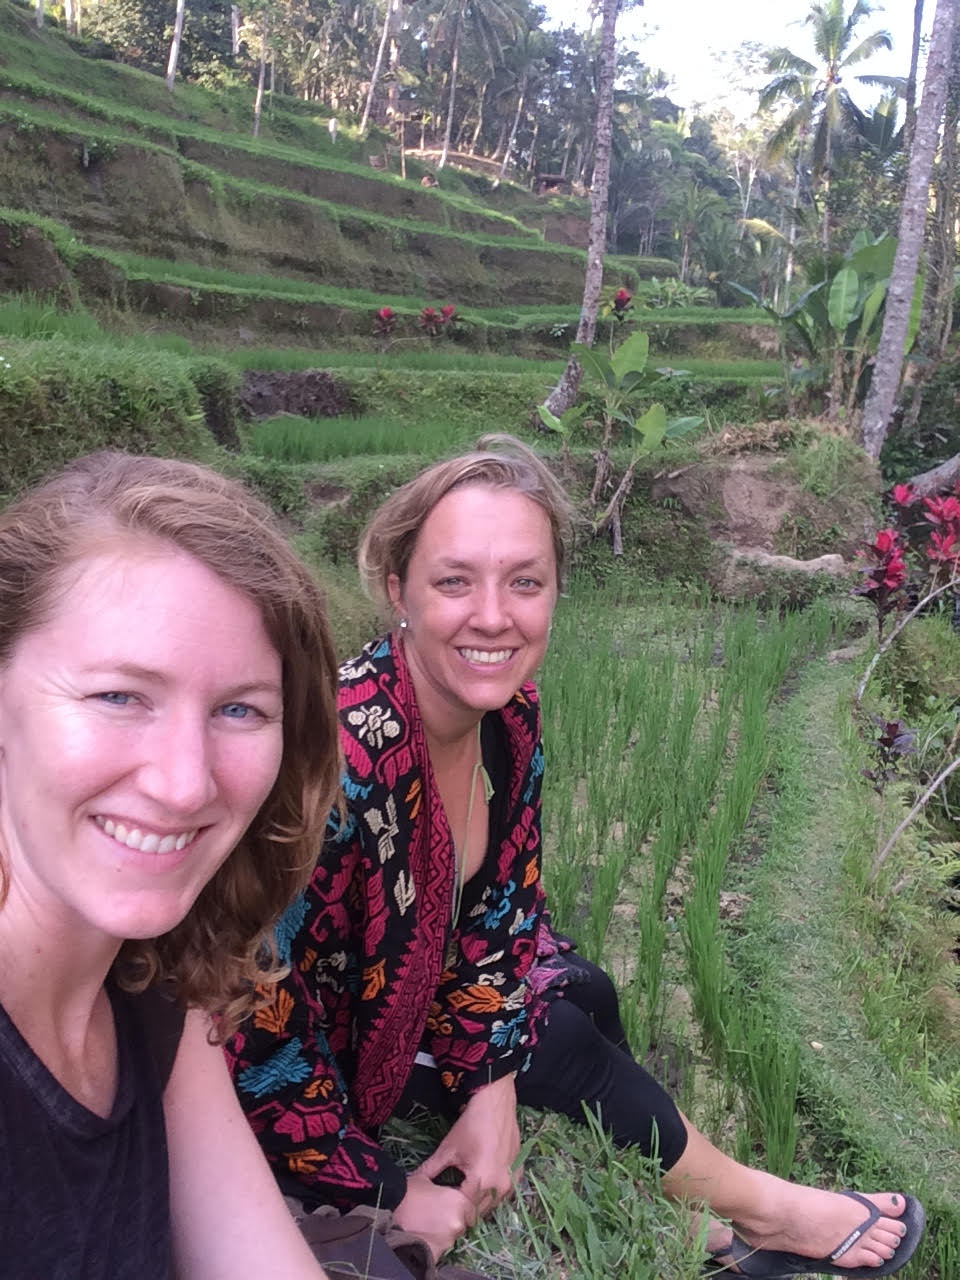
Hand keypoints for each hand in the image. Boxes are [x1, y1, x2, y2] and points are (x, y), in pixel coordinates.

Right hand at [393, 1171, 475, 1260]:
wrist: (388, 1209)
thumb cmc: (407, 1191)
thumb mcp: (427, 1181)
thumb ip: (442, 1186)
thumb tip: (444, 1187)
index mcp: (460, 1200)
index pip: (471, 1207)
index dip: (461, 1204)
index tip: (451, 1203)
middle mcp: (459, 1220)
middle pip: (463, 1222)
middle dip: (454, 1218)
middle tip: (437, 1213)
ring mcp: (449, 1238)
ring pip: (452, 1235)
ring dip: (445, 1230)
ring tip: (428, 1223)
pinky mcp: (439, 1251)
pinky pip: (442, 1247)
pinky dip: (436, 1242)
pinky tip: (425, 1233)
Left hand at [417, 1073, 521, 1218]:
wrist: (495, 1102)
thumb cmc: (470, 1125)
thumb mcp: (448, 1149)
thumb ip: (431, 1170)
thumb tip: (412, 1181)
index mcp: (482, 1182)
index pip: (464, 1209)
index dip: (451, 1208)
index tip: (441, 1204)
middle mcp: (501, 1187)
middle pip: (480, 1210)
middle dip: (465, 1208)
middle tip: (452, 1202)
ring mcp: (513, 1181)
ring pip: (493, 1203)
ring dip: (480, 1202)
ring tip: (465, 1191)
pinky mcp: (519, 1173)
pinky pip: (504, 1192)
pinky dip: (492, 1192)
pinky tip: (481, 1182)